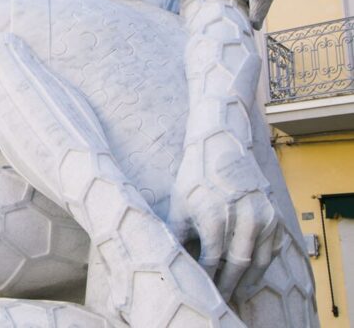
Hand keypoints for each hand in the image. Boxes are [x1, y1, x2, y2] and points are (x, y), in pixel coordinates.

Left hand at [168, 145, 280, 301]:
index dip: (206, 280)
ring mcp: (262, 217)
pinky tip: (250, 277)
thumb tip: (171, 261)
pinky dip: (262, 266)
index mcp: (214, 216)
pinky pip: (271, 250)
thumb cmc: (194, 176)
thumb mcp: (179, 204)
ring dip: (247, 282)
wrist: (221, 145)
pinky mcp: (275, 216)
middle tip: (218, 301)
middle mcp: (242, 218)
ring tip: (235, 295)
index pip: (211, 261)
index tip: (200, 292)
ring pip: (258, 262)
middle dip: (227, 287)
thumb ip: (178, 235)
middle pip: (236, 266)